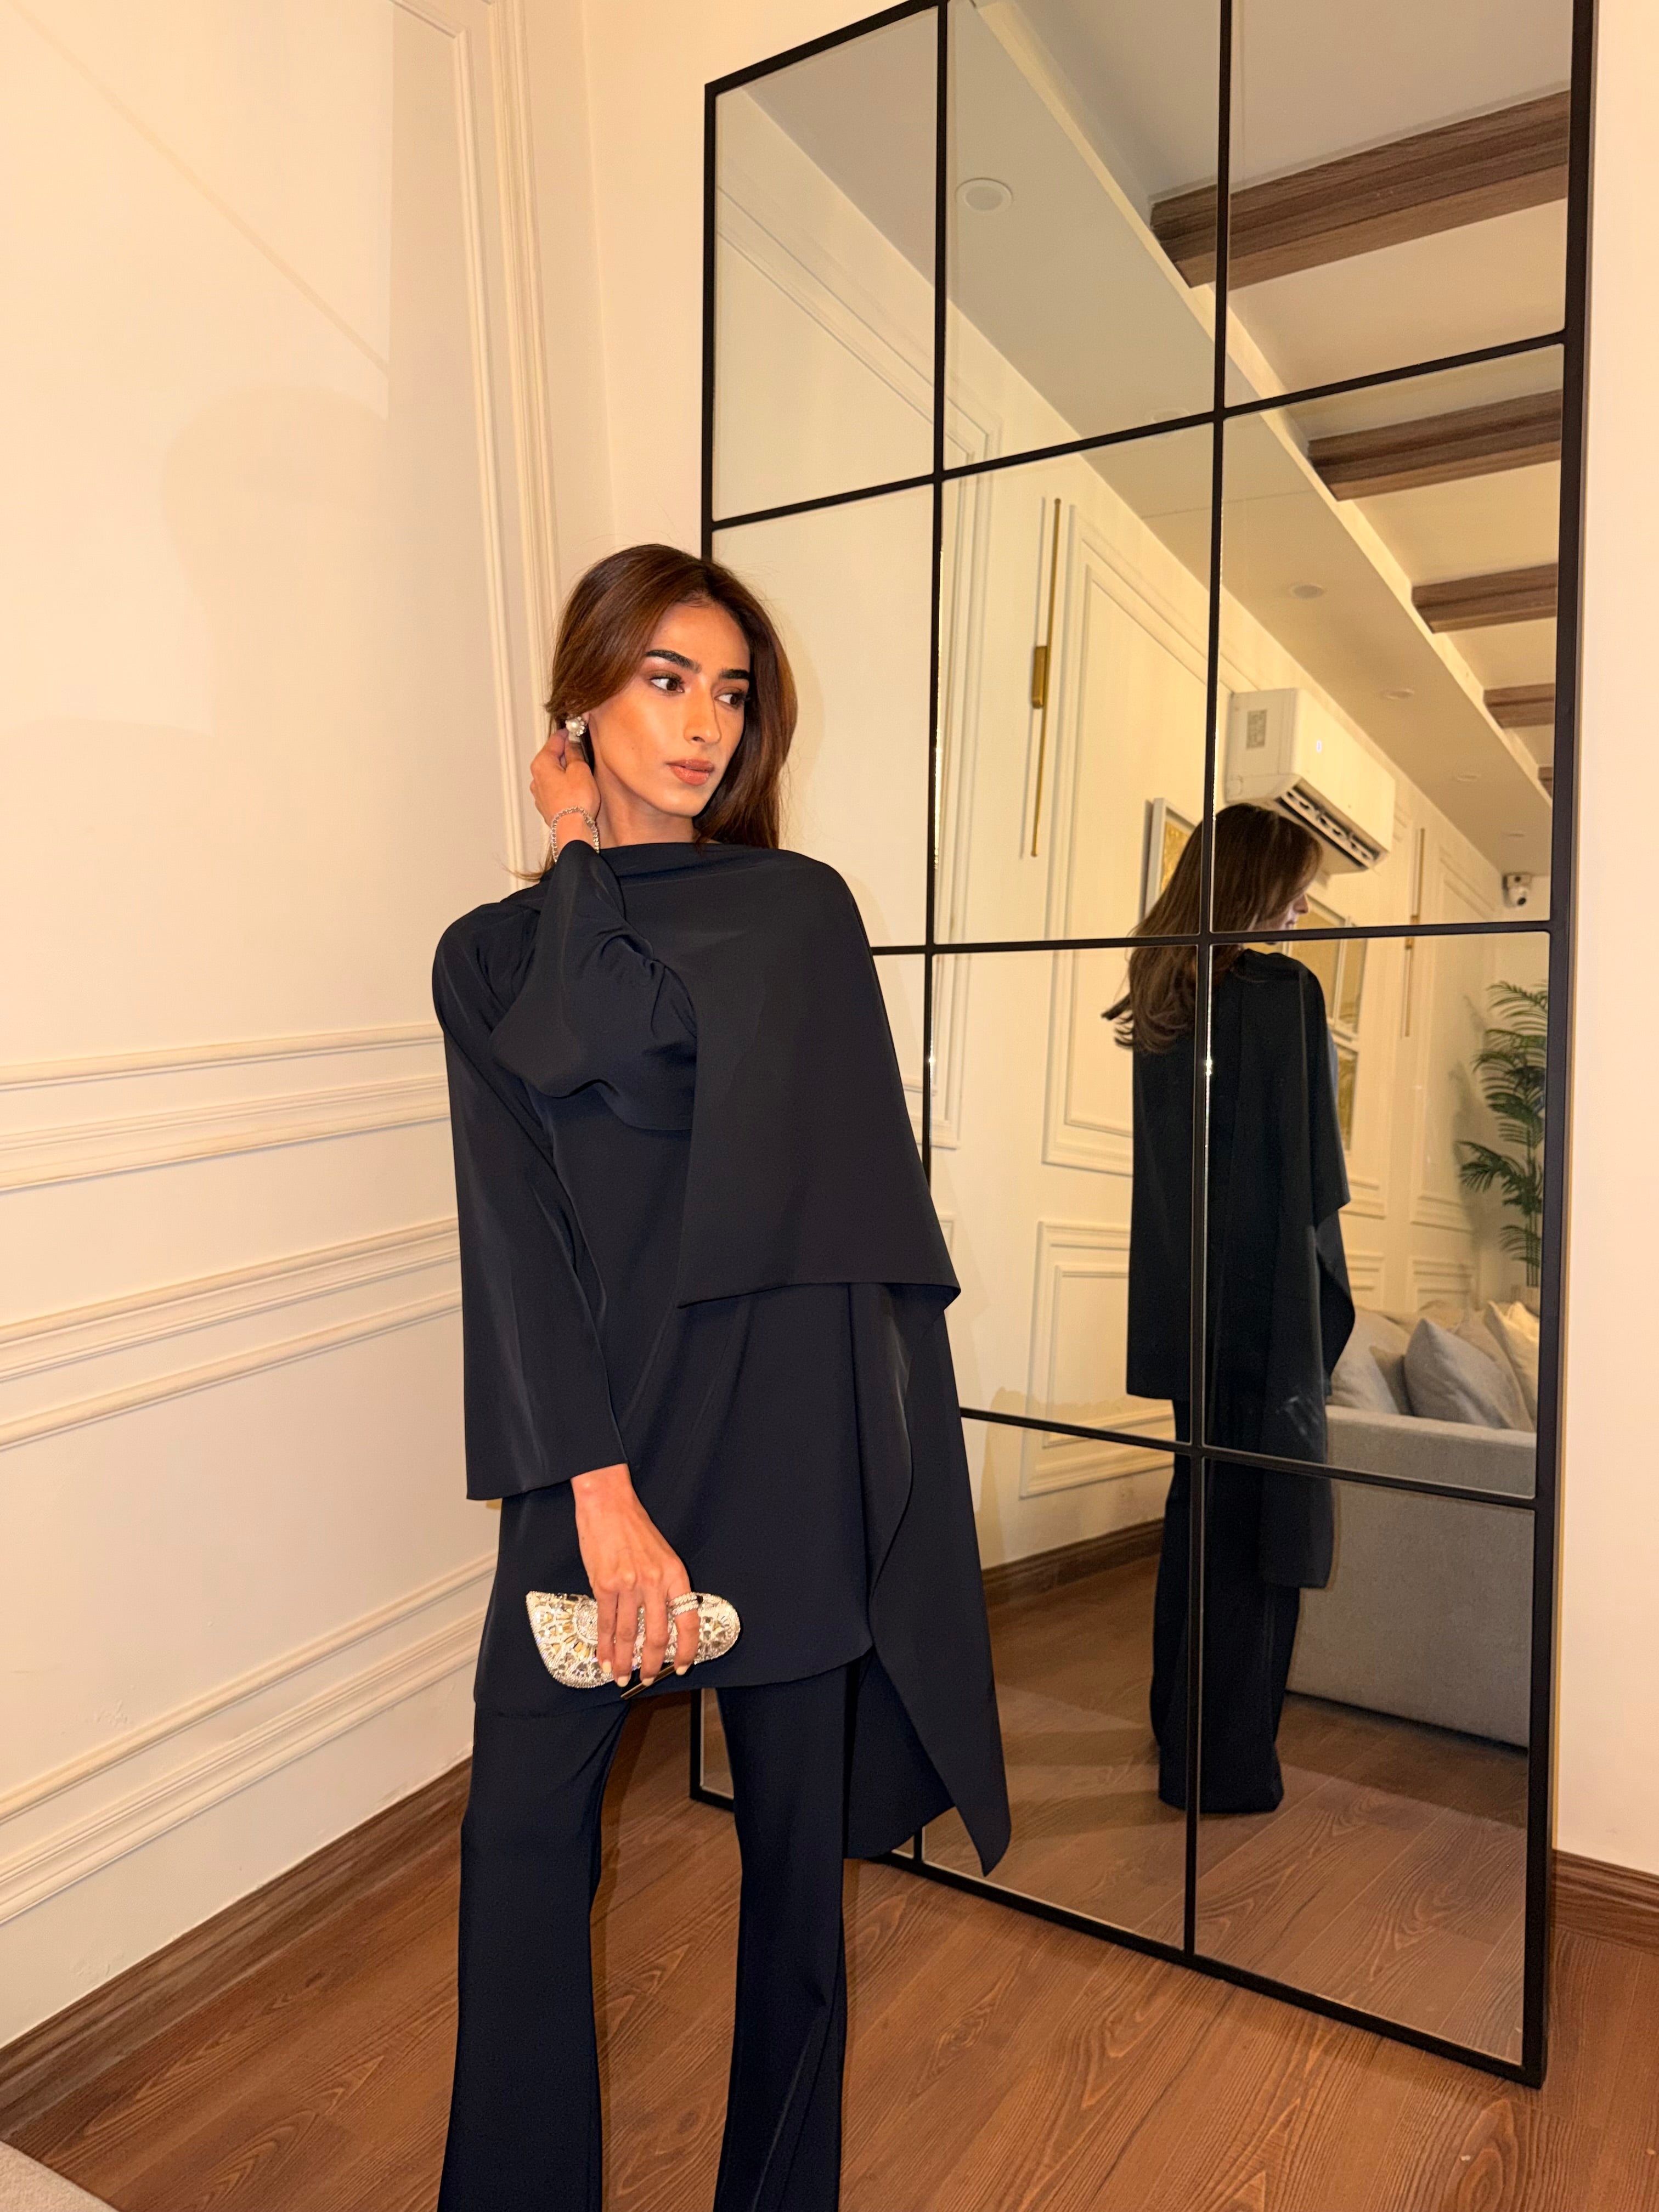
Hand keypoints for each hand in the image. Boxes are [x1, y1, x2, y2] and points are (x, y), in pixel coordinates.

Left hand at [530, 721, 602, 848]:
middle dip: (564, 752)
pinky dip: (564, 784)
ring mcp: (540, 794)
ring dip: (564, 770)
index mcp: (542, 764)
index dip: (566, 733)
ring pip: (553, 774)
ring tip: (580, 770)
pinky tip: (576, 788)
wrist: (572, 830)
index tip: (573, 729)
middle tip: (579, 747)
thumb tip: (572, 744)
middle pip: (551, 758)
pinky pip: (556, 789)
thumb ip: (575, 753)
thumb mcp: (580, 769)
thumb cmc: (576, 802)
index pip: (554, 741)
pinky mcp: (547, 806)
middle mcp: (536, 778)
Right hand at [570, 1464, 693, 1688]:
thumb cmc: (634, 1527)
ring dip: (624, 1660)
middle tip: (648, 1679)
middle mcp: (655, 1582)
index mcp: (675, 1574)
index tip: (683, 1667)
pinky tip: (604, 1658)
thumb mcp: (661, 1555)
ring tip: (620, 1676)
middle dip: (652, 1663)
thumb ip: (663, 1585)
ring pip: (628, 1634)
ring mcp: (629, 1585)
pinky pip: (606, 1623)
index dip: (688, 1649)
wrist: (608, 1503)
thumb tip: (659, 1620)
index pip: (688, 1620)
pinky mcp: (605, 1585)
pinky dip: (604, 1645)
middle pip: (657, 1636)